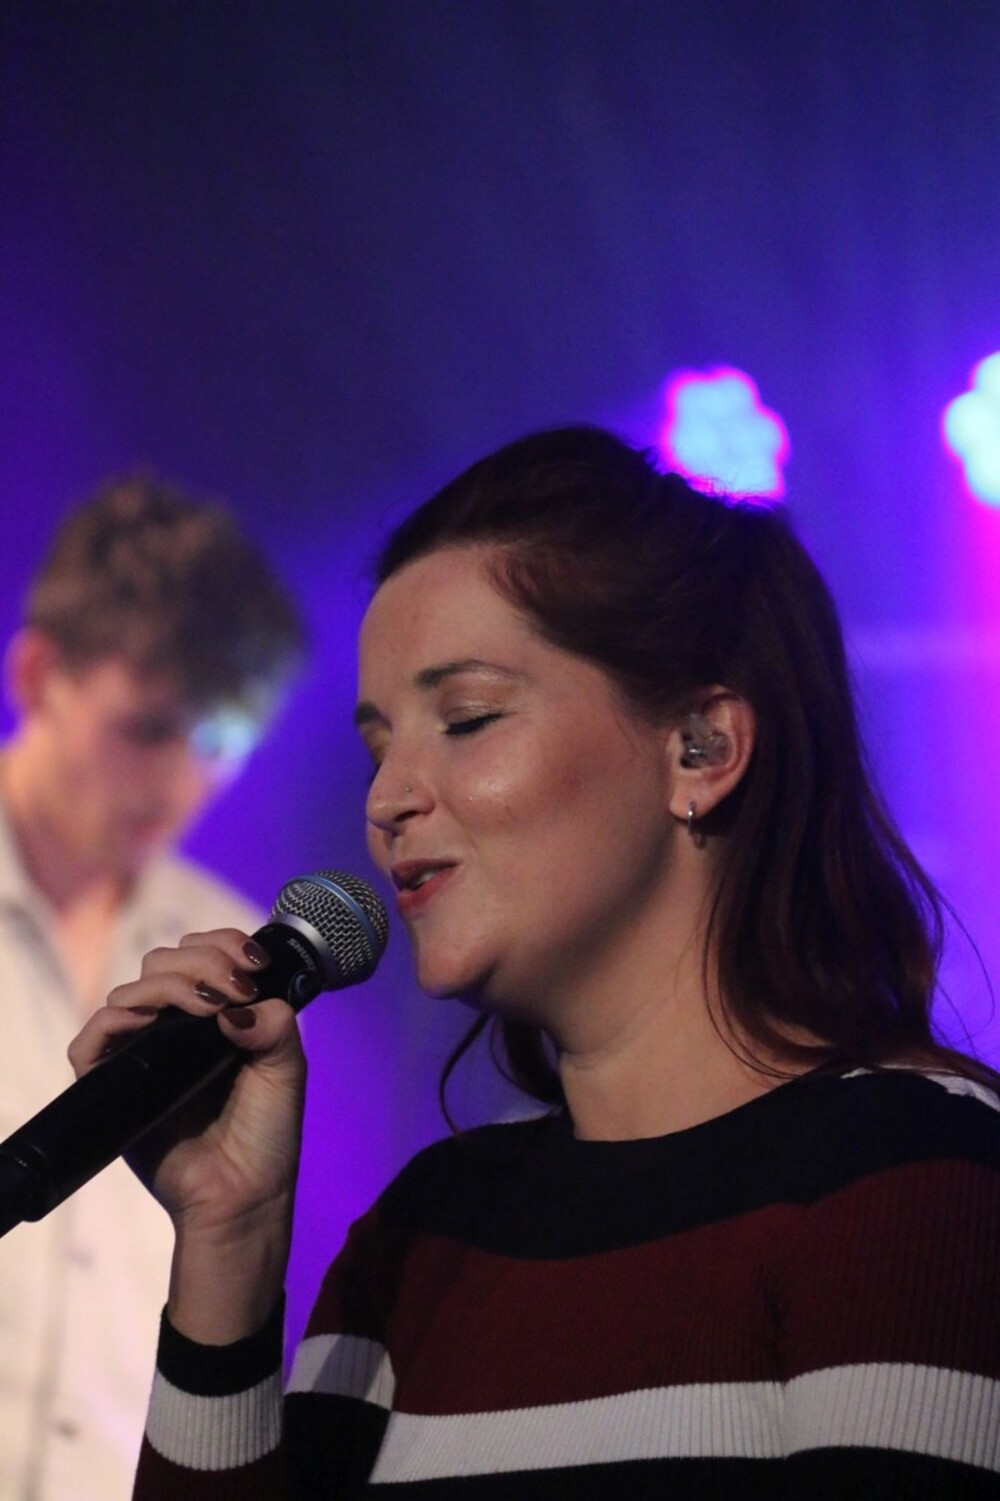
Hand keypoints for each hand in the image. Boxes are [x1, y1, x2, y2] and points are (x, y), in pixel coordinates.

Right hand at [69, 930, 305, 1340]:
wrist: (243, 1195)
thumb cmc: (266, 1135)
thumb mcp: (286, 1070)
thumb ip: (274, 1026)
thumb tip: (235, 1006)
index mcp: (216, 1013)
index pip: (203, 954)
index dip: (223, 945)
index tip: (252, 963)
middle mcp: (175, 1026)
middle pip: (164, 962)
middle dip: (202, 962)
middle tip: (235, 989)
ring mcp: (142, 1052)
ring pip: (132, 990)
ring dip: (169, 986)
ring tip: (207, 1010)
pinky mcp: (113, 1084)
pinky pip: (90, 1042)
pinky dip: (111, 1021)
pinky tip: (146, 1024)